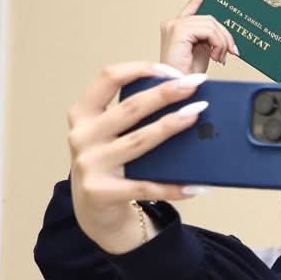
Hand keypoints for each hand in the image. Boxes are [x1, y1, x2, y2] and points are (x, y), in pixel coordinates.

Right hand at [67, 63, 209, 253]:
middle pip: (131, 108)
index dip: (140, 69)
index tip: (172, 70)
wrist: (93, 210)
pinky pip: (147, 186)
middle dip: (166, 93)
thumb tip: (184, 101)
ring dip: (171, 126)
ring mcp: (90, 164)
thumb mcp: (111, 136)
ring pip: (139, 140)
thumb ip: (133, 118)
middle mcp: (82, 136)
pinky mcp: (102, 191)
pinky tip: (198, 185)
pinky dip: (175, 186)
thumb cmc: (111, 164)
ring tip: (198, 115)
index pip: (108, 78)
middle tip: (196, 84)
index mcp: (83, 115)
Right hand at [159, 0, 237, 74]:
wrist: (179, 89)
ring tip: (221, 57)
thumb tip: (228, 35)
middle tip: (233, 52)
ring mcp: (174, 25)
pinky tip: (216, 56)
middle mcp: (174, 22)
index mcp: (180, 26)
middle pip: (211, 17)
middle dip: (226, 35)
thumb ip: (212, 38)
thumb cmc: (190, 76)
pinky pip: (208, 30)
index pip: (196, 3)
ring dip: (223, 42)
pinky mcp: (177, 31)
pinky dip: (218, 43)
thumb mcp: (205, 52)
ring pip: (211, 23)